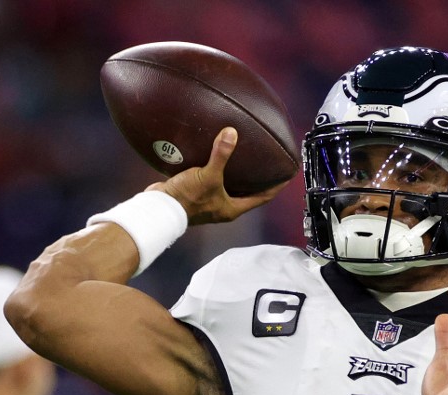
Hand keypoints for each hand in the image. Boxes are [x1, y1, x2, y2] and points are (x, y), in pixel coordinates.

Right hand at [148, 127, 289, 225]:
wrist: (160, 207)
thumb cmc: (188, 198)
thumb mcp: (208, 175)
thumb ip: (221, 155)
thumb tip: (232, 133)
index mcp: (233, 208)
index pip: (263, 198)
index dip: (276, 187)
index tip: (287, 175)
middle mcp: (224, 206)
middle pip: (248, 192)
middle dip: (259, 179)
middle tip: (268, 163)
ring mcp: (210, 201)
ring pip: (230, 186)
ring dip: (238, 173)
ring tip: (245, 156)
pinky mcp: (197, 193)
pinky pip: (212, 179)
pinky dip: (217, 168)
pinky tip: (216, 155)